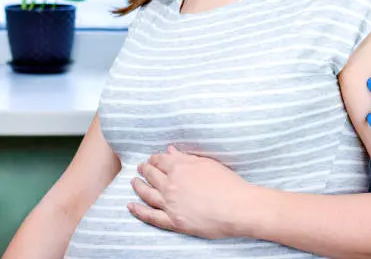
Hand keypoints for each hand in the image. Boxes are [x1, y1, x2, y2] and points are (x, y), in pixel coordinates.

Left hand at [129, 146, 256, 238]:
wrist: (237, 207)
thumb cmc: (228, 184)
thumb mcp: (208, 164)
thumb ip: (186, 158)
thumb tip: (171, 151)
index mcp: (180, 168)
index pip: (161, 161)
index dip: (155, 159)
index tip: (152, 159)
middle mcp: (171, 185)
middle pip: (151, 175)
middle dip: (145, 170)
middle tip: (141, 168)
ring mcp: (170, 204)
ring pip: (147, 193)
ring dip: (138, 186)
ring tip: (134, 182)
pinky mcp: (173, 221)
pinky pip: (151, 216)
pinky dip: (138, 211)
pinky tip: (131, 206)